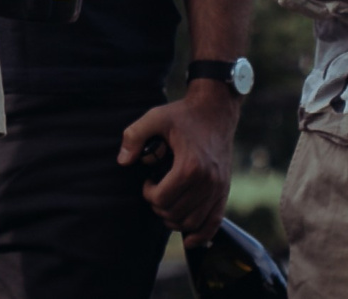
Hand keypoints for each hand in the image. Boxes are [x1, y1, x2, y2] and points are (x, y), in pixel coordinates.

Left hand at [120, 83, 238, 239]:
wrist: (215, 110)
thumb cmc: (183, 115)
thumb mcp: (155, 117)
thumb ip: (134, 136)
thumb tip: (122, 161)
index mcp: (190, 166)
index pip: (162, 200)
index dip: (148, 193)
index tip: (148, 181)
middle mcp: (207, 182)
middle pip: (175, 214)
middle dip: (159, 206)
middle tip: (156, 190)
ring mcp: (218, 188)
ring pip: (192, 223)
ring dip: (174, 219)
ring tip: (168, 202)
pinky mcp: (224, 191)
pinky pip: (214, 223)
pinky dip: (200, 235)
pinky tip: (188, 237)